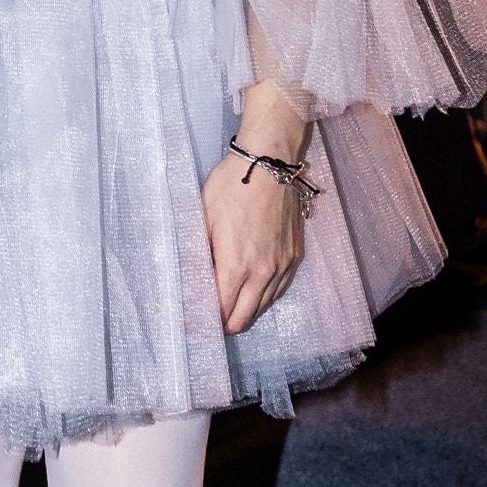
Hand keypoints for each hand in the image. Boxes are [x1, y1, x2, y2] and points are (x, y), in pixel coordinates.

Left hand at [201, 80, 310, 334]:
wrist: (269, 162)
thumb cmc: (232, 185)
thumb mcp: (203, 216)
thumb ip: (200, 252)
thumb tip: (192, 276)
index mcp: (236, 265)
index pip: (223, 310)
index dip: (209, 320)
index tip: (199, 321)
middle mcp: (263, 271)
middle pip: (245, 317)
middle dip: (228, 323)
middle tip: (214, 320)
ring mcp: (282, 265)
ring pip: (264, 305)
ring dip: (248, 311)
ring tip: (232, 309)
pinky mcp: (295, 255)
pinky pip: (280, 289)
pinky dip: (266, 297)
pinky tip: (256, 293)